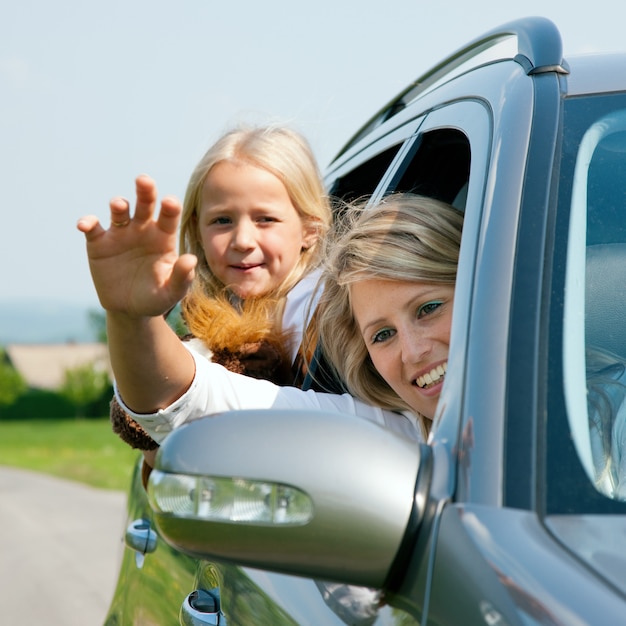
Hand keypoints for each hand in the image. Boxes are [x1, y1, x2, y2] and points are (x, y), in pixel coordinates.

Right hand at [77, 175, 196, 316]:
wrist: (129, 309)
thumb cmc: (156, 297)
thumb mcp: (172, 291)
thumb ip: (182, 276)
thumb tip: (190, 259)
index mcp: (163, 237)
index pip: (169, 217)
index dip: (170, 208)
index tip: (170, 201)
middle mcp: (143, 229)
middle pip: (145, 204)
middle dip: (145, 191)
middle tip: (144, 180)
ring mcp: (120, 234)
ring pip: (119, 211)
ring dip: (118, 204)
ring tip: (119, 205)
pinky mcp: (99, 243)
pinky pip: (93, 228)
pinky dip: (87, 222)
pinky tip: (85, 224)